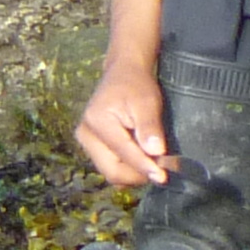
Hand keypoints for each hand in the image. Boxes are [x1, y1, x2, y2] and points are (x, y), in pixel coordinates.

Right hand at [74, 61, 173, 188]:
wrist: (123, 73)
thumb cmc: (136, 85)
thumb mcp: (148, 102)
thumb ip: (150, 127)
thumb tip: (156, 153)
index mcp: (97, 122)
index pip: (123, 155)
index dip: (145, 168)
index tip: (164, 176)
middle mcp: (85, 134)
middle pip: (113, 172)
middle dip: (138, 175)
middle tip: (161, 170)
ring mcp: (86, 141)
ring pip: (112, 173)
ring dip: (135, 173)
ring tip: (153, 161)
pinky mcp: (91, 145)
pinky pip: (111, 167)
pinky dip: (129, 168)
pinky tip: (142, 157)